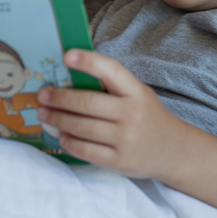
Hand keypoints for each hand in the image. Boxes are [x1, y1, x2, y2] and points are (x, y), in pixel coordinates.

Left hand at [37, 50, 184, 177]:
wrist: (174, 151)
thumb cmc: (147, 117)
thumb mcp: (138, 95)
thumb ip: (111, 87)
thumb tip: (70, 77)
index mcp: (136, 92)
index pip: (111, 71)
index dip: (89, 62)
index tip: (67, 56)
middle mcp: (131, 114)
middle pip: (87, 103)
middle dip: (59, 98)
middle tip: (42, 95)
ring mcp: (125, 139)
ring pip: (81, 127)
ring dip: (57, 119)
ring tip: (44, 114)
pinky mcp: (118, 161)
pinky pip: (85, 150)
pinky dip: (69, 141)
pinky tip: (61, 135)